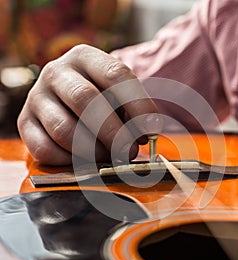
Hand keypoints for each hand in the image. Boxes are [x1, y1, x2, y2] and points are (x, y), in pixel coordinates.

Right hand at [18, 44, 161, 164]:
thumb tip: (146, 134)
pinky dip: (69, 161)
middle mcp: (56, 72)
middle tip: (129, 151)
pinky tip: (84, 159)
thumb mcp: (117, 94)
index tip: (151, 131)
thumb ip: (132, 110)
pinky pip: (45, 149)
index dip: (138, 106)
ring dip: (93, 150)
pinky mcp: (24, 123)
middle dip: (114, 133)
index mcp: (85, 57)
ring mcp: (37, 97)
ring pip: (65, 130)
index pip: (115, 75)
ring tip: (109, 155)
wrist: (64, 99)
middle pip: (86, 101)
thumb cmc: (99, 98)